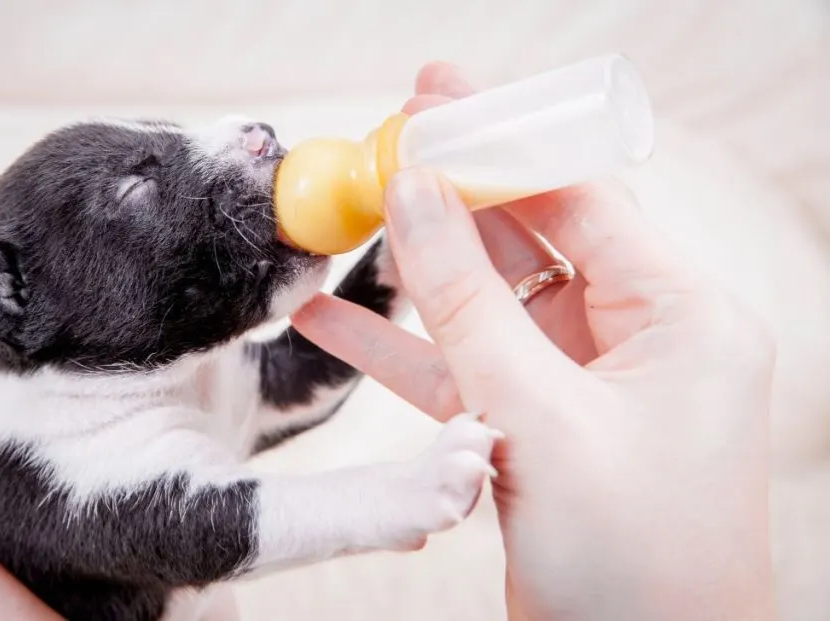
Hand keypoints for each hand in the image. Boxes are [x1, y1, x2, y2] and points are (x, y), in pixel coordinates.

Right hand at [292, 63, 777, 620]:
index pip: (579, 196)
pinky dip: (402, 347)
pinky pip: (463, 367)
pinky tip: (331, 321)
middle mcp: (638, 336)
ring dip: (414, 272)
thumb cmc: (637, 565)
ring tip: (346, 220)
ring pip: (486, 302)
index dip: (501, 142)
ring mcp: (583, 382)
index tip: (435, 96)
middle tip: (383, 144)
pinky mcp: (536, 426)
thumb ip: (467, 304)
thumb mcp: (542, 416)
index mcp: (681, 315)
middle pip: (529, 238)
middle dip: (452, 195)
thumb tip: (414, 194)